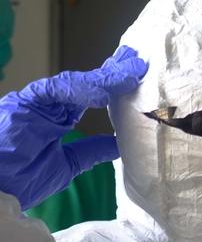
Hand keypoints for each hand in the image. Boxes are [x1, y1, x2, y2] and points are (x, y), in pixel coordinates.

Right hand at [0, 46, 146, 209]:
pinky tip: (104, 91)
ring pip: (74, 82)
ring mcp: (35, 101)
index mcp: (56, 118)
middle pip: (85, 82)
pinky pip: (54, 90)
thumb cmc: (21, 180)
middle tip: (138, 61)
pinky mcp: (22, 101)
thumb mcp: (67, 164)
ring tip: (130, 73)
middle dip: (112, 71)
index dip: (114, 85)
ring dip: (104, 78)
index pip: (90, 94)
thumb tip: (119, 144)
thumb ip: (91, 150)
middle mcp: (47, 105)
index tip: (137, 77)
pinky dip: (80, 89)